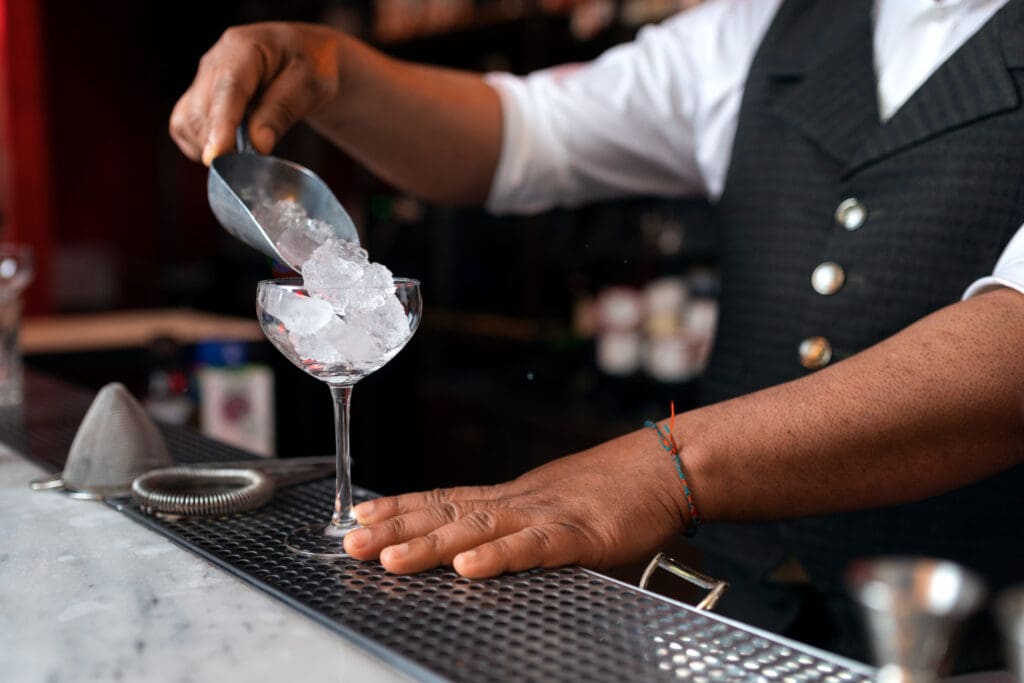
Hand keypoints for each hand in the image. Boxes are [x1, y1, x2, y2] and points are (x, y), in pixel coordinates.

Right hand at [169, 22, 348, 165]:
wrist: (307, 57)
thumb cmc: (313, 65)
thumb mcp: (311, 83)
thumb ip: (283, 109)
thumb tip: (258, 145)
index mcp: (242, 48)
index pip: (227, 90)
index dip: (221, 126)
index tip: (218, 156)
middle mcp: (214, 62)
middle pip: (201, 111)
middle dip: (220, 143)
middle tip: (252, 165)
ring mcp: (203, 80)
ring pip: (187, 123)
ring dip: (210, 147)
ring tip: (244, 154)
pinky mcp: (198, 98)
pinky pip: (185, 129)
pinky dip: (202, 146)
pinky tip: (230, 148)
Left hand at [342, 429, 690, 577]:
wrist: (667, 465)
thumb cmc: (616, 489)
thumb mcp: (556, 503)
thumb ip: (521, 523)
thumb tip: (487, 542)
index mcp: (511, 497)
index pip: (444, 499)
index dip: (401, 510)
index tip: (361, 520)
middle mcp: (519, 501)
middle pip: (448, 514)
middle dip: (398, 531)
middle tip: (353, 545)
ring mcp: (547, 515)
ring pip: (479, 529)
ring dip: (432, 545)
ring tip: (392, 561)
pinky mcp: (581, 533)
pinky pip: (534, 546)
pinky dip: (499, 556)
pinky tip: (469, 566)